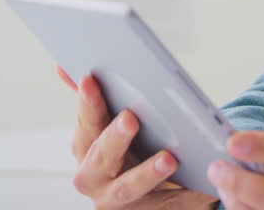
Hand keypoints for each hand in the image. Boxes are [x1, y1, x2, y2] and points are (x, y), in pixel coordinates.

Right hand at [60, 67, 215, 208]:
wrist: (145, 192)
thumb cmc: (126, 150)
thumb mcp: (109, 123)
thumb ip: (92, 98)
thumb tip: (62, 66)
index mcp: (85, 147)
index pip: (86, 122)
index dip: (87, 103)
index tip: (90, 80)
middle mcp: (93, 176)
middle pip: (101, 157)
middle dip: (115, 138)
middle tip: (130, 118)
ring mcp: (115, 199)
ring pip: (127, 188)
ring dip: (146, 174)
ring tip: (168, 159)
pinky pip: (165, 204)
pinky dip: (182, 195)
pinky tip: (200, 184)